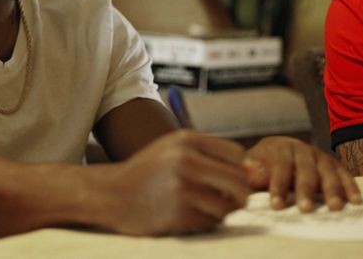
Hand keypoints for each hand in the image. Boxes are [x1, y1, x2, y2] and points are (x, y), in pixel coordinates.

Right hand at [103, 130, 251, 235]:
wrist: (111, 194)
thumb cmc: (147, 172)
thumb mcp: (173, 149)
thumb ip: (208, 154)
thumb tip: (251, 169)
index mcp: (187, 140)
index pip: (236, 154)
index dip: (239, 169)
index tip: (230, 179)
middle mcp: (185, 160)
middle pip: (238, 181)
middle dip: (240, 195)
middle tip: (233, 201)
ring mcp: (181, 187)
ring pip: (227, 205)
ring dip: (223, 211)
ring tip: (207, 208)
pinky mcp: (177, 213)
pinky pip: (210, 222)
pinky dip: (206, 222)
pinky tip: (190, 215)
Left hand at [243, 136, 361, 211]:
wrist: (279, 151)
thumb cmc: (263, 165)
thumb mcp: (253, 166)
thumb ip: (251, 171)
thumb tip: (247, 170)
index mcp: (279, 148)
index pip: (279, 166)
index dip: (278, 186)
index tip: (276, 206)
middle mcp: (302, 149)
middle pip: (305, 169)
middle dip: (305, 190)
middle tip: (305, 209)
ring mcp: (319, 156)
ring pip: (327, 171)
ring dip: (332, 189)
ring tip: (334, 207)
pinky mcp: (334, 165)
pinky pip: (344, 174)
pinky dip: (351, 187)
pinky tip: (355, 201)